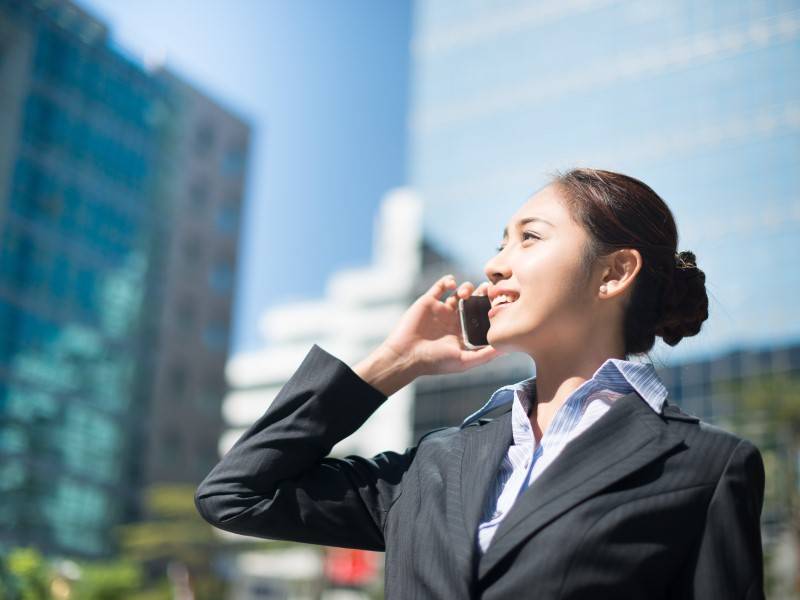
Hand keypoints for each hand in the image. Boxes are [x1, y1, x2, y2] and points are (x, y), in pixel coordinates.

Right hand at [379, 274, 506, 376]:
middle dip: (482, 294)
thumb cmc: (435, 362)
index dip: (490, 308)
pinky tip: (452, 284)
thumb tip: (506, 349)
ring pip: (459, 292)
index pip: (482, 316)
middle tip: (488, 289)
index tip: (499, 302)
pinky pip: (440, 286)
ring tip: (466, 292)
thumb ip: (485, 355)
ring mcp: (441, 310)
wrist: (406, 355)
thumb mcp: (464, 361)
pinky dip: (448, 281)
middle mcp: (454, 320)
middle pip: (473, 302)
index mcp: (463, 333)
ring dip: (466, 288)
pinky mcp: (428, 301)